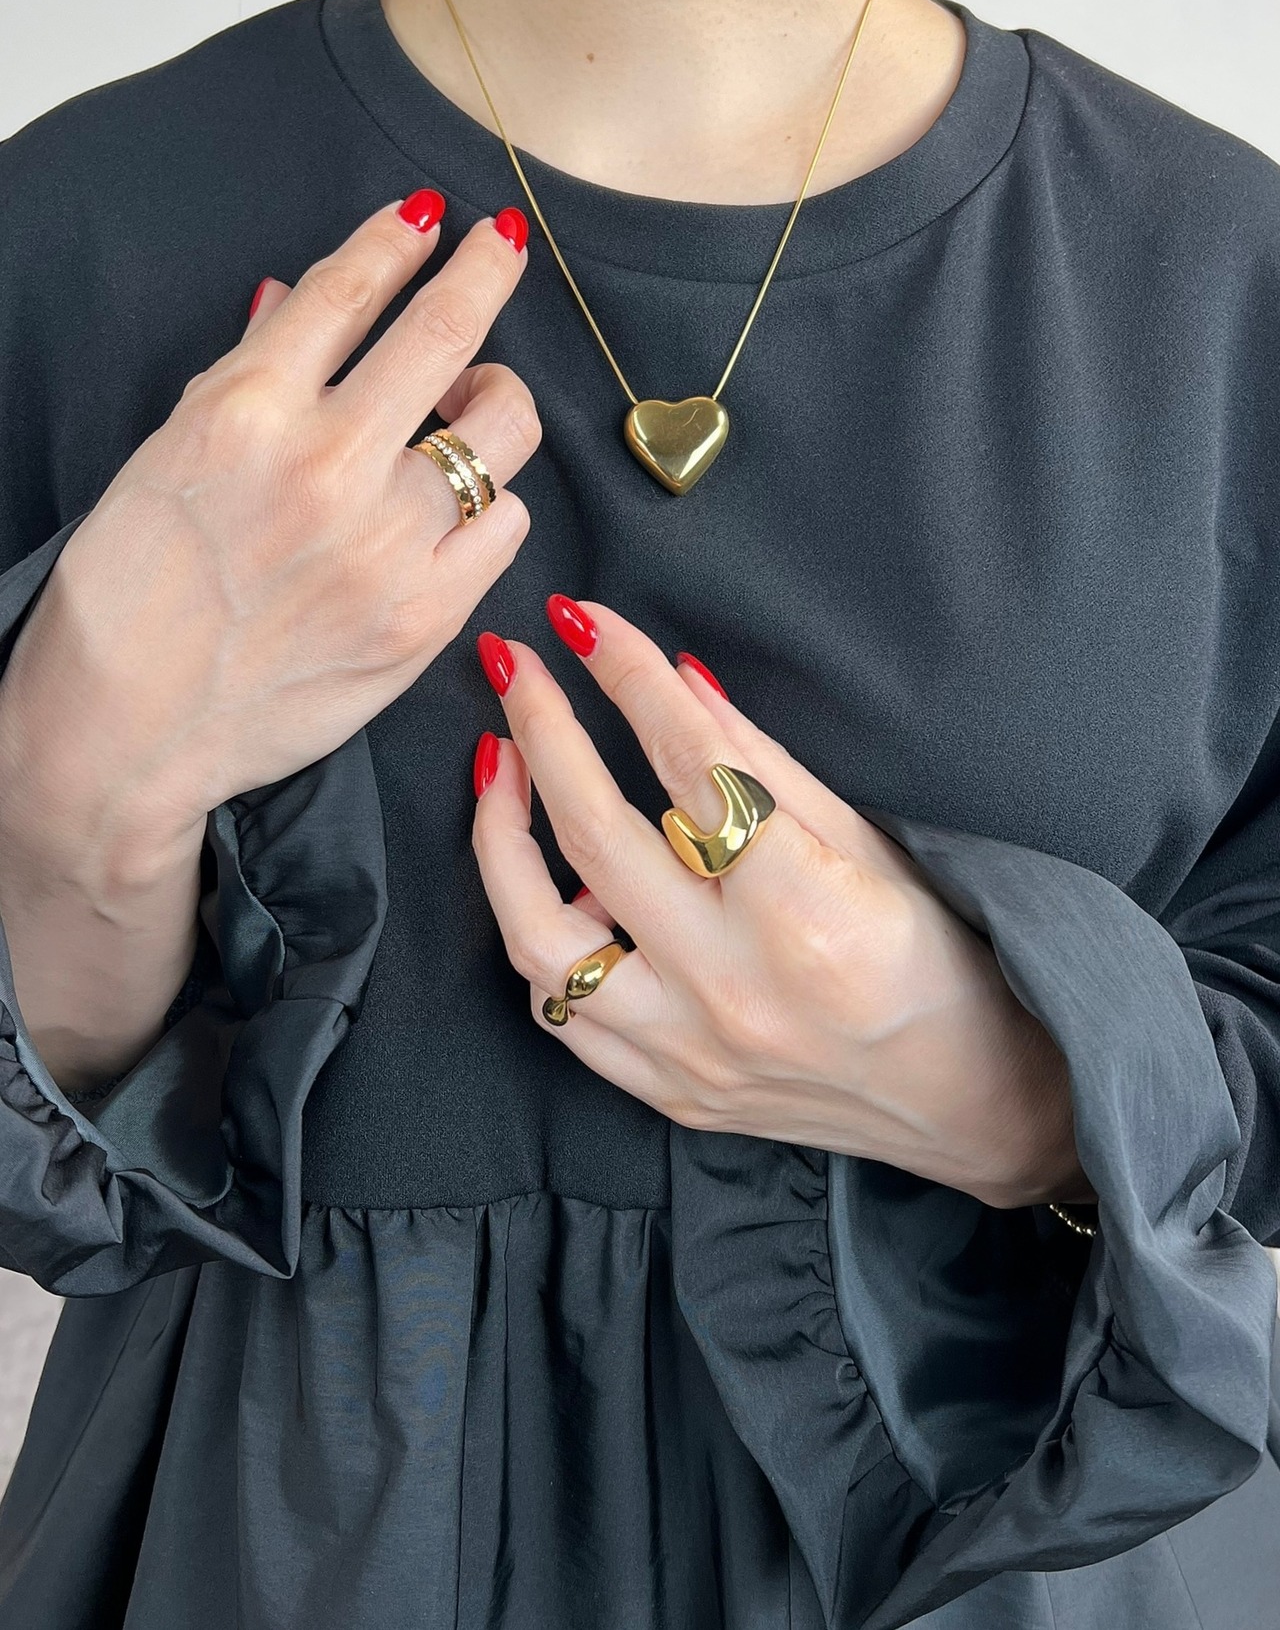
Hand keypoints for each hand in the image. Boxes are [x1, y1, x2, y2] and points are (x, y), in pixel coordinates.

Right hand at [0, 193, 538, 864]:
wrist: (127, 730)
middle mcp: (324, 464)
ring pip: (501, 429)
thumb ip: (245, 376)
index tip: (434, 217)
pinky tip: (461, 511)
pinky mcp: (424, 614)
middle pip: (444, 333)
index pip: (348, 290)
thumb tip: (296, 302)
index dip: (401, 239)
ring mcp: (383, 543)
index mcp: (246, 411)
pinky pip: (509, 524)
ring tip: (469, 412)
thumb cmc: (131, 595)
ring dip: (495, 403)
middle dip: (486, 271)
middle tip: (502, 247)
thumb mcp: (166, 457)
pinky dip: (495, 504)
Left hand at [470, 599, 1087, 1210]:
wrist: (972, 1103)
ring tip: (502, 765)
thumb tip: (677, 680)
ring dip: (502, 837)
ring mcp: (689, 1052)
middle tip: (515, 664)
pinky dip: (541, 934)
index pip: (687, 762)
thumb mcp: (873, 844)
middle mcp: (733, 988)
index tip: (584, 621)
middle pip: (593, 832)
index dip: (626, 676)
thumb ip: (765, 765)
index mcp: (805, 913)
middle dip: (541, 726)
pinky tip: (552, 879)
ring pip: (539, 936)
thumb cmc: (943, 961)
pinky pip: (559, 1010)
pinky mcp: (667, 1091)